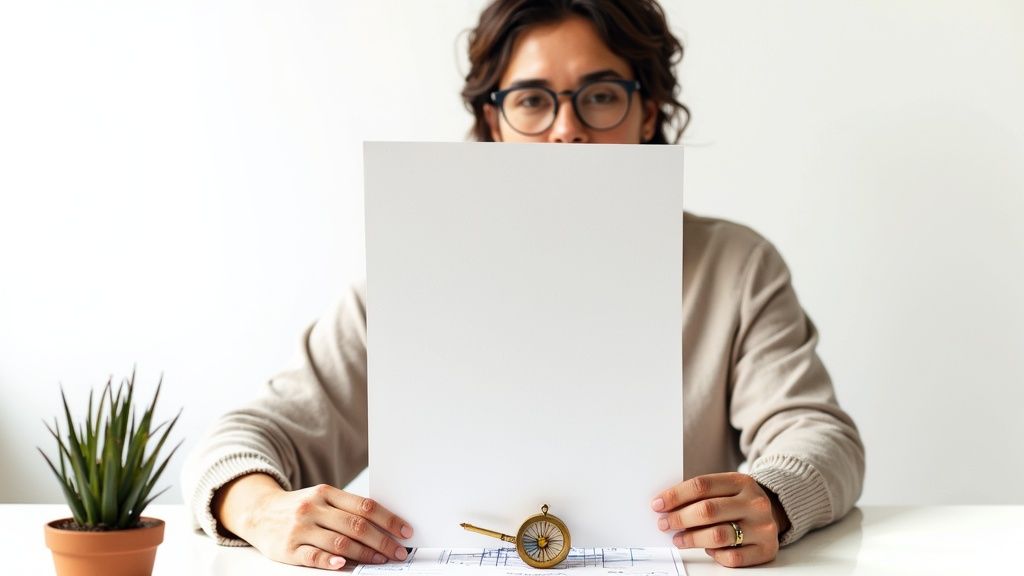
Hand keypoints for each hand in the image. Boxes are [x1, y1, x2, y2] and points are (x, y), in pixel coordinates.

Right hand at [213, 473, 413, 569]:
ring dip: (364, 553)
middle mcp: (313, 508)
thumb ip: (347, 508)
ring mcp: (300, 528)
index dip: (388, 519)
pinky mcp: (288, 548)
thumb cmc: (298, 507)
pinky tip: (343, 566)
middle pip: (355, 525)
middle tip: (398, 551)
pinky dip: (329, 562)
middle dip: (382, 540)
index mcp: (326, 493)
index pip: (364, 506)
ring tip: (380, 560)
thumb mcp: (320, 498)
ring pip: (338, 542)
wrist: (257, 511)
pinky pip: (312, 556)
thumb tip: (383, 524)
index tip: (405, 531)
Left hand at [651, 472, 788, 567]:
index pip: (701, 486)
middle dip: (679, 518)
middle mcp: (755, 503)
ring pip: (718, 535)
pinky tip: (708, 549)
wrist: (776, 512)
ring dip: (692, 539)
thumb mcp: (726, 488)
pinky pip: (732, 557)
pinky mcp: (766, 549)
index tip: (658, 504)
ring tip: (679, 539)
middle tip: (664, 524)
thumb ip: (701, 494)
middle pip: (707, 510)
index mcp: (742, 481)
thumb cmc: (740, 500)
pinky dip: (715, 554)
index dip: (675, 496)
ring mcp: (762, 527)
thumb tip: (666, 506)